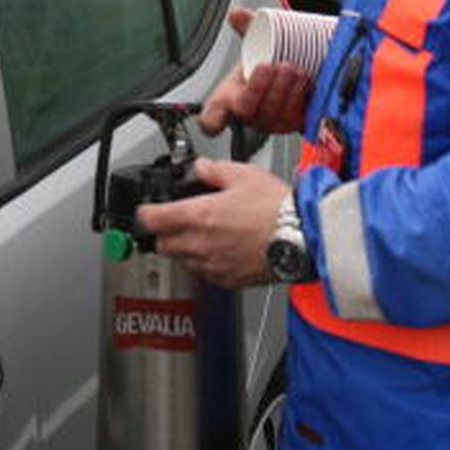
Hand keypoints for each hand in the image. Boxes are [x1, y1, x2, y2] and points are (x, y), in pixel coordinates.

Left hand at [135, 159, 287, 288]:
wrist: (303, 238)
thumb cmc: (278, 208)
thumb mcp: (244, 175)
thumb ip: (214, 170)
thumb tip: (201, 168)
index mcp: (199, 215)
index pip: (152, 219)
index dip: (147, 213)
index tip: (149, 210)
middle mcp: (201, 244)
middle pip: (163, 245)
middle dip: (165, 234)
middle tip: (178, 222)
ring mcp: (213, 265)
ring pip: (182, 261)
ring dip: (185, 250)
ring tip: (204, 236)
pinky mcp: (228, 281)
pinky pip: (205, 274)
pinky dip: (206, 264)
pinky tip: (222, 251)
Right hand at [196, 9, 312, 135]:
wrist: (296, 68)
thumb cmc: (266, 62)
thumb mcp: (255, 44)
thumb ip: (246, 27)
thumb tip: (237, 14)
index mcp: (229, 98)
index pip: (212, 118)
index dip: (212, 119)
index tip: (217, 114)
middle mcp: (249, 115)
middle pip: (247, 109)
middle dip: (259, 87)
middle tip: (271, 65)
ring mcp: (271, 123)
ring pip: (274, 115)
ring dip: (283, 91)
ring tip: (292, 69)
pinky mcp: (294, 124)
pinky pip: (296, 118)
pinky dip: (300, 98)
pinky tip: (305, 81)